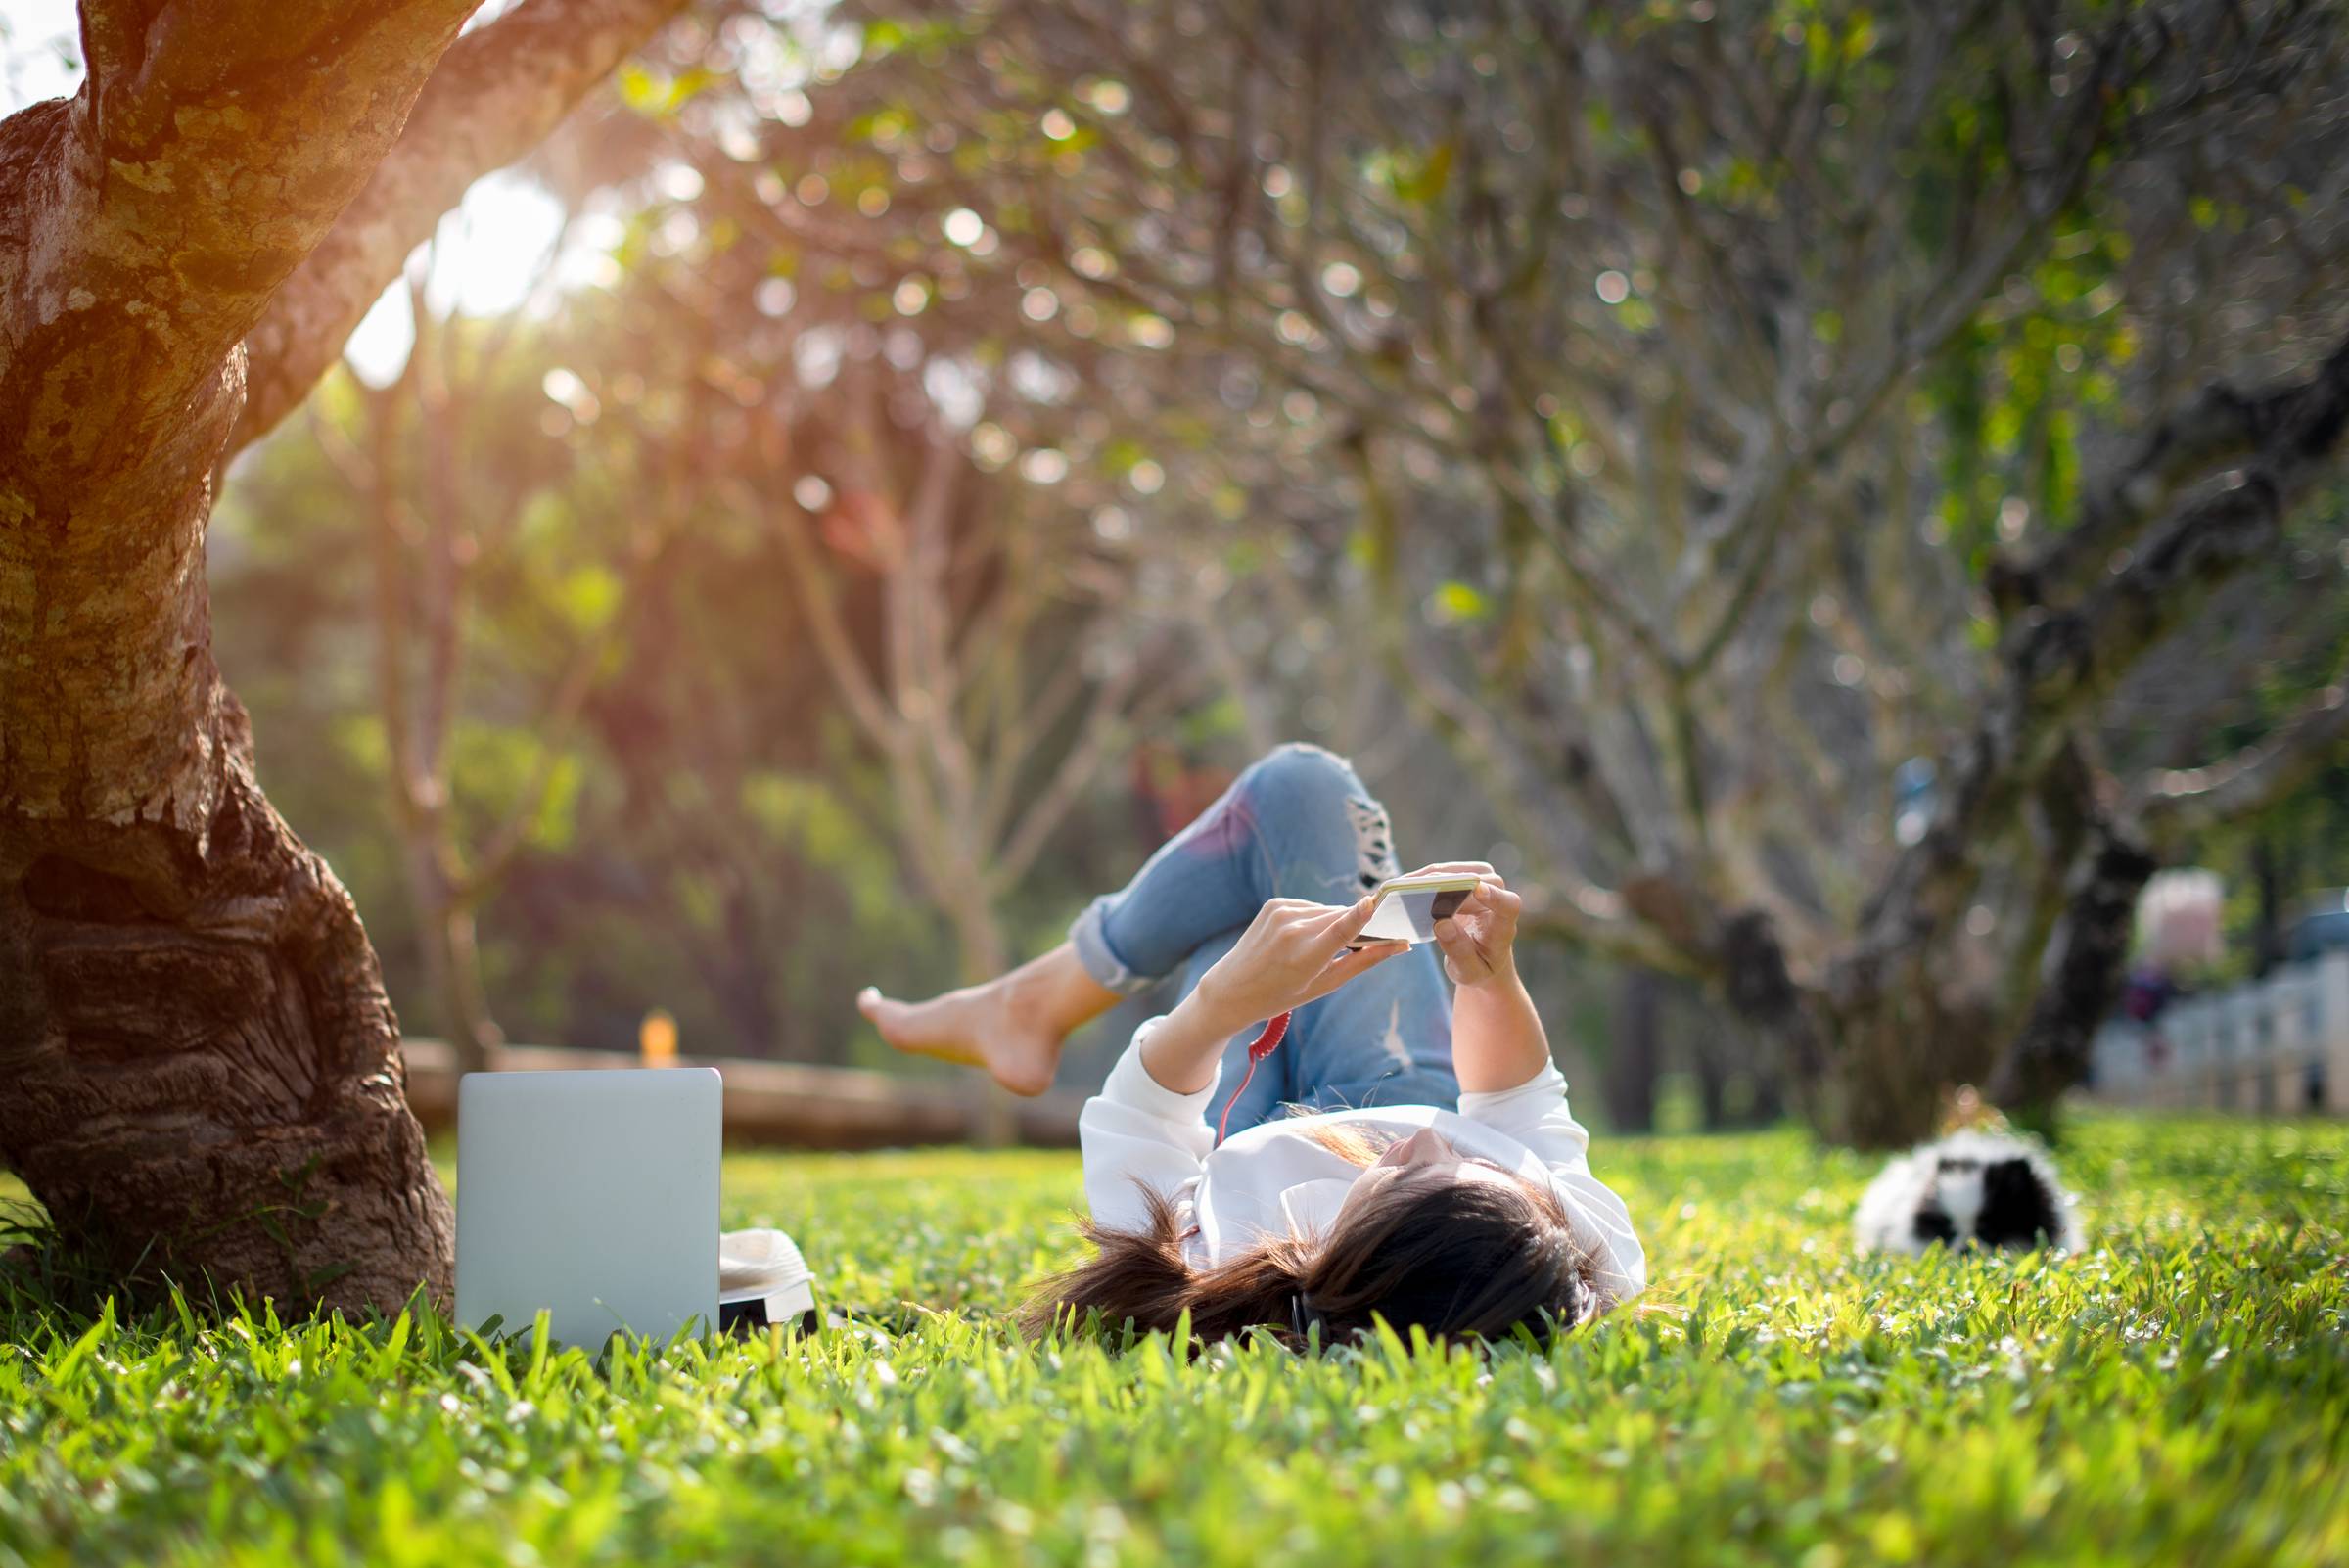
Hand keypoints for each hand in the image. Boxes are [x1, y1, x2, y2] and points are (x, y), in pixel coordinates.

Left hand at [1189, 896, 1406, 1032]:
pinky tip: (1301, 938)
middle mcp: (1292, 929)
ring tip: (1316, 949)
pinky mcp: (1274, 904)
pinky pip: (1310, 907)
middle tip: (1364, 943)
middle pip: (1341, 917)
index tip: (1375, 902)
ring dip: (1333, 924)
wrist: (1232, 989)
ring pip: (1327, 911)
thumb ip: (1363, 963)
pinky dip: (1314, 919)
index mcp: (1305, 956)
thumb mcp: (1324, 985)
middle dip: (1357, 926)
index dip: (1360, 916)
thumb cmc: (1281, 995)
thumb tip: (1399, 947)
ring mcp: (1281, 913)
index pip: (1339, 930)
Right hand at [1400, 862, 1519, 987]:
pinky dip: (1424, 877)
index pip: (1507, 904)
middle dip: (1448, 882)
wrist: (1481, 957)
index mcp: (1503, 925)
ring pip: (1458, 870)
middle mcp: (1497, 898)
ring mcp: (1481, 885)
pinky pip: (1444, 872)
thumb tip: (1441, 924)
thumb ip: (1458, 951)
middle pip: (1478, 879)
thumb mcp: (1469, 971)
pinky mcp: (1464, 879)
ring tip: (1401, 886)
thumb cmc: (1478, 967)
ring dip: (1429, 876)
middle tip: (1417, 888)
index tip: (1477, 890)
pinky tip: (1403, 886)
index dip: (1494, 896)